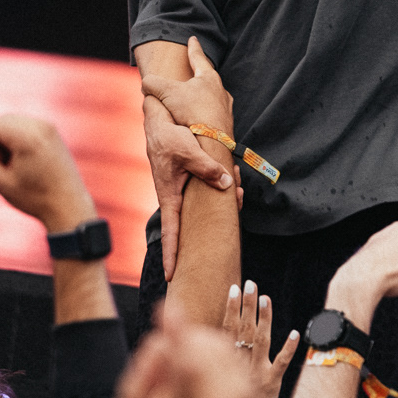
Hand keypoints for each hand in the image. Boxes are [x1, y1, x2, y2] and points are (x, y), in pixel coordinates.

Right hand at [0, 114, 96, 235]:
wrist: (68, 204)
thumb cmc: (34, 197)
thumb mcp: (1, 183)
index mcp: (27, 136)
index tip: (3, 165)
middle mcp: (39, 125)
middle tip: (14, 167)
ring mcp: (48, 125)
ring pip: (10, 121)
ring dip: (8, 140)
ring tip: (23, 164)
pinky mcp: (52, 129)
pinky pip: (23, 125)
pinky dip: (20, 138)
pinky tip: (31, 160)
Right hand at [143, 36, 234, 134]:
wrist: (214, 142)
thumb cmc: (193, 113)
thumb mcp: (166, 93)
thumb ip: (152, 83)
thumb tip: (145, 83)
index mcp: (209, 78)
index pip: (199, 58)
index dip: (194, 48)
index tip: (193, 38)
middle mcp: (221, 91)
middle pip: (207, 79)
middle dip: (197, 75)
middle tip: (191, 72)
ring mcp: (225, 109)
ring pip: (211, 98)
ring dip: (200, 98)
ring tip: (190, 102)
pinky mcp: (225, 126)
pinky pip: (212, 116)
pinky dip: (203, 116)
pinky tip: (196, 122)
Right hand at [143, 93, 235, 282]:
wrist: (160, 122)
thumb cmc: (167, 138)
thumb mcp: (187, 151)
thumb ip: (206, 168)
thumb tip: (226, 184)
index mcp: (170, 196)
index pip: (170, 231)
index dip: (171, 253)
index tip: (170, 275)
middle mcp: (176, 196)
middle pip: (195, 220)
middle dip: (214, 222)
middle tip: (237, 207)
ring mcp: (183, 189)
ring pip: (206, 200)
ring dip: (224, 195)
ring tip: (238, 185)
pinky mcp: (190, 178)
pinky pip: (209, 185)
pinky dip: (222, 181)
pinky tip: (234, 174)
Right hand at [223, 281, 299, 397]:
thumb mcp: (215, 385)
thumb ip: (215, 362)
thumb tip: (209, 342)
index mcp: (226, 362)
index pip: (227, 329)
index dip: (231, 308)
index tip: (234, 288)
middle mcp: (240, 364)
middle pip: (245, 329)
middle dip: (247, 305)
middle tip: (251, 283)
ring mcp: (257, 373)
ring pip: (262, 341)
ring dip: (265, 319)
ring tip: (267, 298)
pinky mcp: (271, 385)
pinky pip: (281, 364)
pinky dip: (289, 348)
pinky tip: (296, 333)